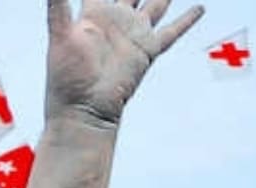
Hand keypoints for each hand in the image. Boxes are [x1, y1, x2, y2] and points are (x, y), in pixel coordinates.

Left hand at [45, 0, 202, 128]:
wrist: (83, 109)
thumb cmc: (65, 78)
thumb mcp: (60, 37)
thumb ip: (57, 9)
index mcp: (93, 14)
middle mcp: (116, 20)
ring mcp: (133, 34)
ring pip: (156, 4)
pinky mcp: (148, 50)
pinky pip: (172, 31)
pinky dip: (187, 20)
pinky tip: (198, 8)